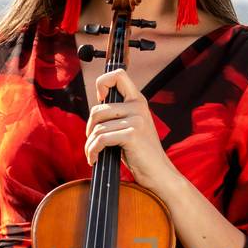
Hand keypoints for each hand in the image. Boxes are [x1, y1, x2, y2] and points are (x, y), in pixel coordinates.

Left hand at [85, 67, 172, 191]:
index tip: (100, 100)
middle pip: (98, 109)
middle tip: (93, 140)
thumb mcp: (131, 127)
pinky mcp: (132, 134)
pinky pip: (101, 139)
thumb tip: (95, 110)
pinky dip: (93, 151)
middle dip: (90, 128)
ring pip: (97, 128)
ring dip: (90, 144)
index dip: (102, 83)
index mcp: (138, 101)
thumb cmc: (141, 153)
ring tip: (93, 154)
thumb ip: (117, 114)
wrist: (158, 172)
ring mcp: (136, 120)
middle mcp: (138, 106)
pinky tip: (94, 159)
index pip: (118, 74)